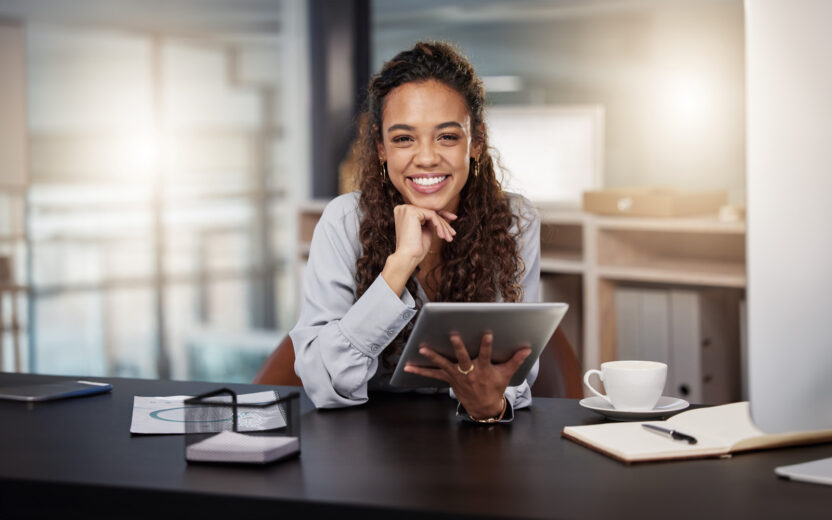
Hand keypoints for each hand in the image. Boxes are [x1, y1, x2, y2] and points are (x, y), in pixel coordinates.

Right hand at [392, 204, 456, 262]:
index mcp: (403, 212)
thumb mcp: (425, 230)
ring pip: (432, 213)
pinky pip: (432, 215)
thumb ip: (430, 221)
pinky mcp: (412, 212)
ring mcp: (406, 209)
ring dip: (443, 226)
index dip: (440, 216)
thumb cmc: (416, 248)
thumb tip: (440, 214)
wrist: (408, 257)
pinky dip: (439, 225)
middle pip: (429, 212)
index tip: (453, 221)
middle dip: (444, 222)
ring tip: (449, 238)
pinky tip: (442, 235)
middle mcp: (403, 208)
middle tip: (453, 233)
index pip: (425, 211)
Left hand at [404, 331, 531, 418]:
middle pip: (463, 358)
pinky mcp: (448, 379)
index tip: (487, 333)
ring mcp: (457, 376)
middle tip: (452, 336)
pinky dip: (419, 371)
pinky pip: (432, 374)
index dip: (486, 345)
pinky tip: (407, 367)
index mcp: (483, 369)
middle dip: (458, 347)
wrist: (483, 407)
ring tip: (422, 348)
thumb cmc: (494, 387)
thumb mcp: (506, 374)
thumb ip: (515, 360)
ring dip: (432, 356)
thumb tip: (528, 349)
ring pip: (443, 364)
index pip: (486, 355)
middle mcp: (469, 372)